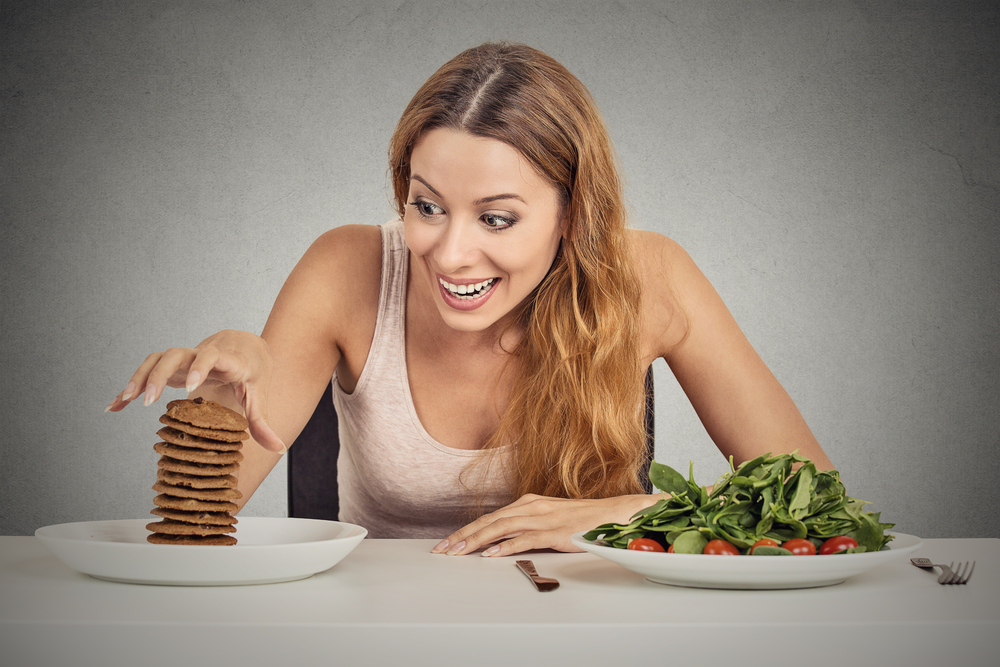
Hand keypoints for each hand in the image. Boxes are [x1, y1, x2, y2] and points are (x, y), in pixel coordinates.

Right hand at [104, 330, 285, 451]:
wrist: (246, 345)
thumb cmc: (253, 371)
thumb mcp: (260, 394)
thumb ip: (264, 422)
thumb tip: (278, 448)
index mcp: (227, 359)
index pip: (212, 357)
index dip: (200, 368)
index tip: (189, 386)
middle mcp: (202, 354)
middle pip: (177, 355)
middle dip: (160, 375)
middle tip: (149, 400)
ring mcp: (185, 358)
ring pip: (158, 359)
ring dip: (140, 377)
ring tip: (125, 400)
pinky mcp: (173, 366)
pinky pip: (148, 370)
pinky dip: (131, 385)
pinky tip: (115, 405)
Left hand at [432, 493, 654, 556]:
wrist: (613, 514)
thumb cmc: (581, 520)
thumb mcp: (548, 519)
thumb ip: (526, 527)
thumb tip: (501, 543)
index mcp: (527, 503)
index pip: (490, 517)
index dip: (466, 530)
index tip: (447, 543)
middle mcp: (531, 507)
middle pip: (489, 522)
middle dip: (463, 536)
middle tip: (442, 549)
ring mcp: (543, 518)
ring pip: (501, 529)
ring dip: (477, 541)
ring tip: (458, 552)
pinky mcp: (555, 532)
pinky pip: (525, 539)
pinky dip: (506, 546)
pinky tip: (491, 554)